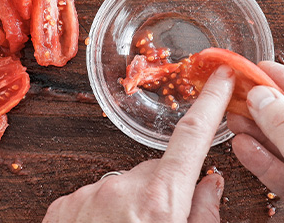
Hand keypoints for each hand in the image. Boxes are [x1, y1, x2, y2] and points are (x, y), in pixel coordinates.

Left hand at [43, 66, 235, 222]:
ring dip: (129, 204)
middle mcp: (121, 188)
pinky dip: (102, 212)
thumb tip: (211, 179)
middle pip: (155, 172)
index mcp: (160, 201)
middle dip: (163, 189)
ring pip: (122, 185)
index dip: (210, 102)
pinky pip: (93, 197)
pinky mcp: (62, 207)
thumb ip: (203, 213)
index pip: (192, 137)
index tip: (221, 75)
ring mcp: (88, 196)